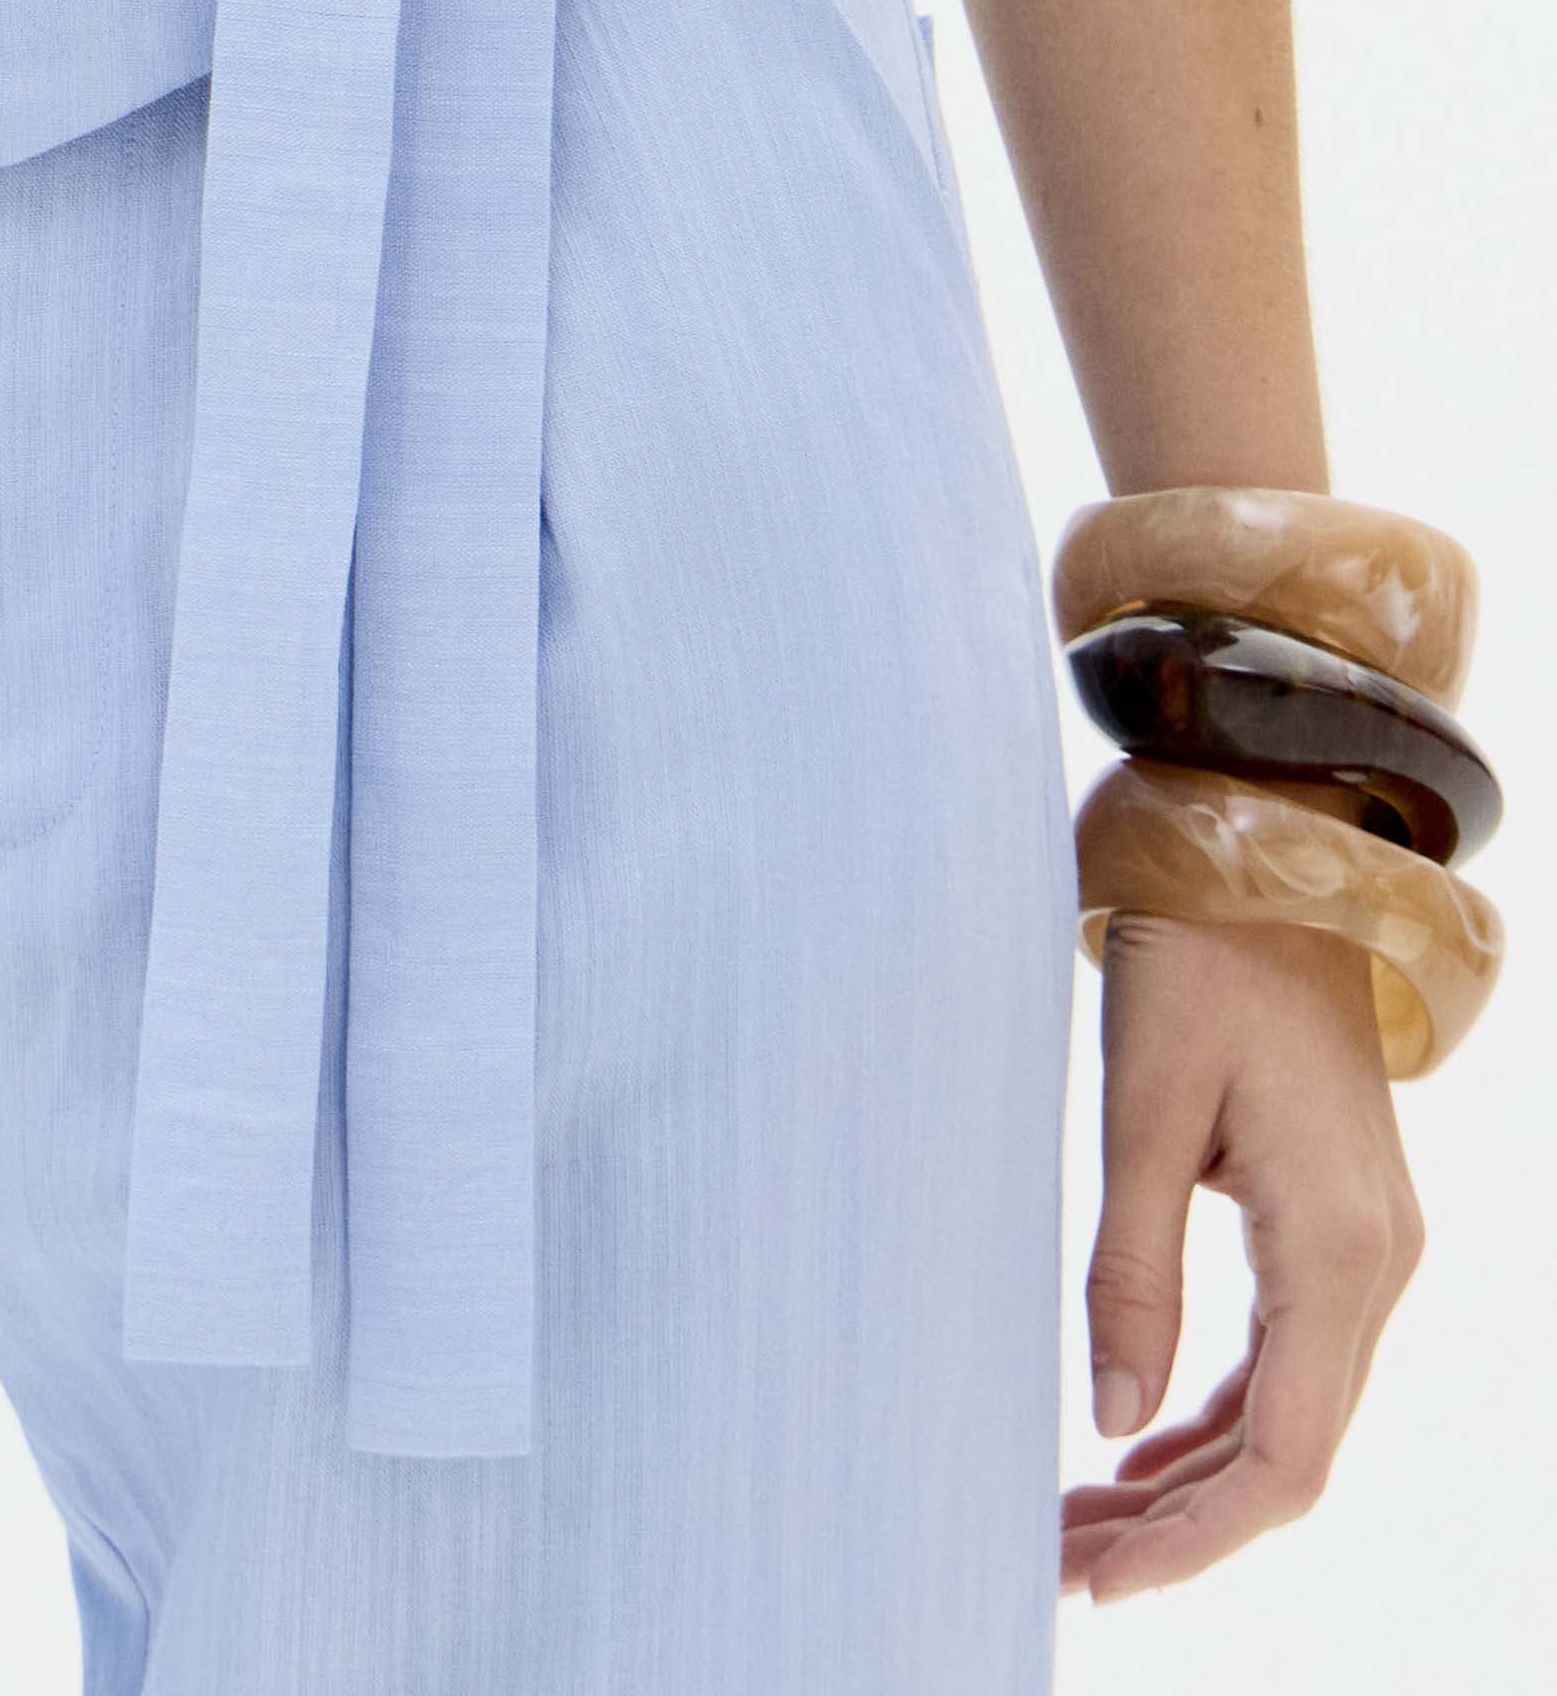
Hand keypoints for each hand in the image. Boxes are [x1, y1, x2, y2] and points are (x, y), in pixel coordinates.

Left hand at [1059, 897, 1426, 1604]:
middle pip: (1291, 1453)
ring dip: (1192, 1477)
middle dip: (1179, 1525)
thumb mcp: (1144, 1109)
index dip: (1196, 1539)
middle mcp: (1375, 1262)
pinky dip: (1214, 1412)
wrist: (1262, 857)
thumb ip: (1131, 1270)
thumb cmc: (1199, 959)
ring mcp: (1367, 1243)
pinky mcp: (1335, 1220)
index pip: (1286, 1458)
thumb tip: (1110, 1423)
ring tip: (1080, 1519)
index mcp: (1338, 1247)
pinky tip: (1138, 1441)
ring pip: (1291, 1411)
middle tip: (1059, 1558)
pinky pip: (1286, 1354)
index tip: (1097, 1577)